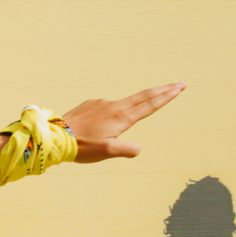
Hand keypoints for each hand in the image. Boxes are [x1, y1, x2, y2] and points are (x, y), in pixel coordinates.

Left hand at [57, 82, 186, 162]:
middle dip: (163, 90)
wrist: (55, 136)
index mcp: (122, 117)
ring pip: (126, 102)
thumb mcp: (107, 152)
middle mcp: (114, 106)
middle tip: (179, 84)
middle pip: (144, 96)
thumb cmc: (82, 147)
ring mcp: (101, 104)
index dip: (166, 97)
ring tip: (145, 105)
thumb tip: (138, 149)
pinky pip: (107, 108)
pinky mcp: (90, 105)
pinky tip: (105, 124)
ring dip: (139, 101)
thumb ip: (127, 150)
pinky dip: (114, 111)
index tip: (180, 88)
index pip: (150, 105)